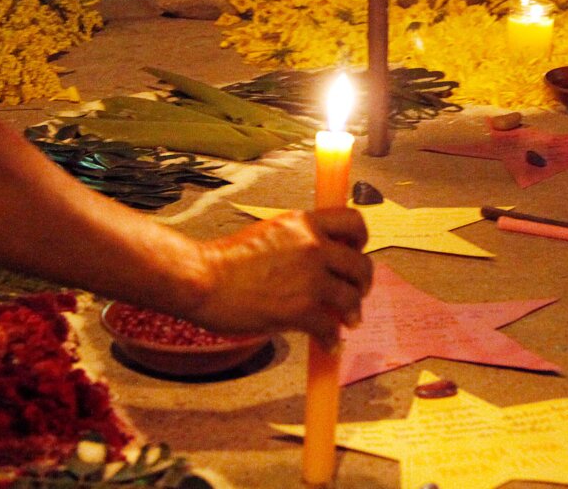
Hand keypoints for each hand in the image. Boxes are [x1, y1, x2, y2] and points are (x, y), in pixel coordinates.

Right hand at [189, 208, 371, 346]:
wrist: (204, 279)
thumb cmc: (227, 261)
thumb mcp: (270, 233)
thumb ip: (298, 242)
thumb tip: (320, 264)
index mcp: (304, 223)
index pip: (352, 222)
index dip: (361, 241)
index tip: (357, 253)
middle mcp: (312, 245)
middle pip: (360, 264)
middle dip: (363, 283)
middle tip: (358, 294)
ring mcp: (309, 277)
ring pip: (351, 297)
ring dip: (353, 312)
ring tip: (350, 321)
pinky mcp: (301, 308)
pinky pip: (330, 327)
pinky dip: (332, 339)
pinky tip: (329, 345)